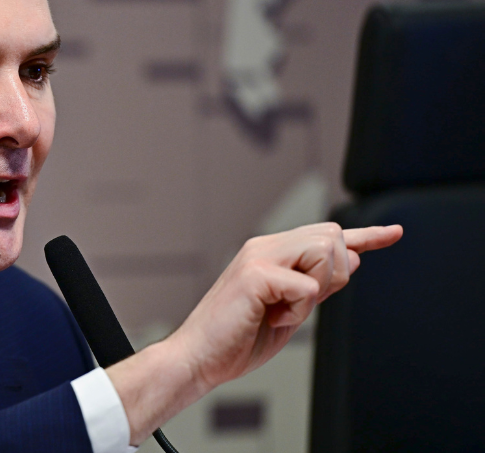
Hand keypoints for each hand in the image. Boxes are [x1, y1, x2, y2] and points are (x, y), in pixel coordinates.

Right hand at [107, 222, 401, 444]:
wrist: (198, 358)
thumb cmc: (236, 339)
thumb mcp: (288, 312)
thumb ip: (316, 286)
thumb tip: (352, 261)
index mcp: (271, 254)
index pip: (325, 236)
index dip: (365, 236)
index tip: (393, 233)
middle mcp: (264, 247)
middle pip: (331, 235)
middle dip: (334, 273)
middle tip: (303, 304)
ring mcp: (258, 258)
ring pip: (324, 250)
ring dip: (316, 288)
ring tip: (284, 310)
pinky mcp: (255, 275)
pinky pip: (307, 286)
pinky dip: (297, 311)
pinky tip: (272, 318)